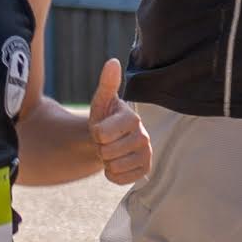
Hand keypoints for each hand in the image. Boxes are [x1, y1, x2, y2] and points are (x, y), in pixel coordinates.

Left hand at [86, 58, 151, 185]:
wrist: (110, 140)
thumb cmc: (105, 118)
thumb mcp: (101, 101)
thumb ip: (107, 83)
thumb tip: (112, 62)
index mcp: (132, 118)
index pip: (101, 134)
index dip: (95, 133)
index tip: (101, 128)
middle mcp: (144, 136)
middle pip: (106, 152)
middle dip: (100, 148)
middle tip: (106, 141)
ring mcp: (146, 154)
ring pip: (113, 166)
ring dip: (106, 162)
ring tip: (112, 151)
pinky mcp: (145, 170)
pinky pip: (120, 179)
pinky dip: (112, 174)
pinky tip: (116, 163)